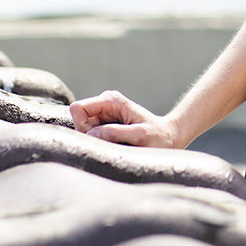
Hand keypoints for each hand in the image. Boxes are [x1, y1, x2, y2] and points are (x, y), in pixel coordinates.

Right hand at [68, 89, 182, 146]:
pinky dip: (99, 142)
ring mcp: (104, 114)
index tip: (99, 137)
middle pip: (78, 120)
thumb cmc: (157, 137)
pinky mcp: (105, 123)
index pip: (78, 109)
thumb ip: (116, 132)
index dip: (82, 126)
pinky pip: (90, 134)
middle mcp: (105, 104)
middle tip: (110, 144)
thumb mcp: (139, 135)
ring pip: (82, 129)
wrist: (167, 137)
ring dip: (95, 140)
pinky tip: (115, 145)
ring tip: (116, 144)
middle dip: (88, 134)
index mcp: (111, 101)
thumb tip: (91, 134)